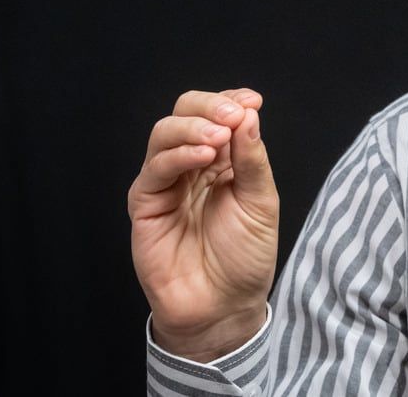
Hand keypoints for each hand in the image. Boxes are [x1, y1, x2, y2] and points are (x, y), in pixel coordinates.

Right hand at [128, 88, 278, 360]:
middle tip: (233, 116)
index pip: (217, 114)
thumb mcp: (261, 202)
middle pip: (185, 113)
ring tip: (219, 137)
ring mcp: (166, 182)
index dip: (231, 101)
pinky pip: (154, 170)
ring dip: (193, 127)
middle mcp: (191, 164)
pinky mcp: (146, 204)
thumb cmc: (245, 256)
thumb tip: (249, 113)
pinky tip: (203, 157)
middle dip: (209, 107)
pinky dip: (178, 155)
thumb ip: (253, 158)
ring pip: (164, 134)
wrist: (224, 306)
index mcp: (222, 159)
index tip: (253, 101)